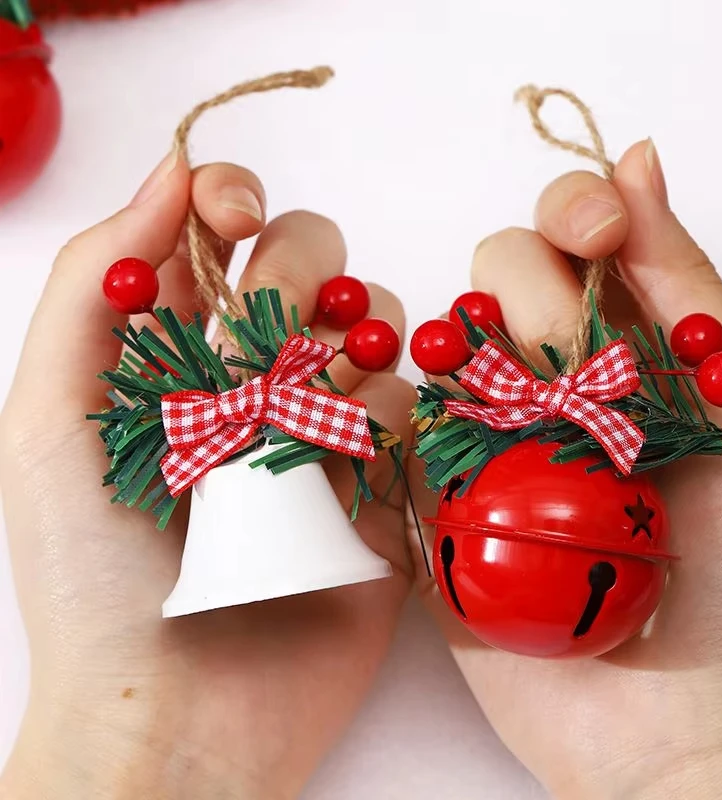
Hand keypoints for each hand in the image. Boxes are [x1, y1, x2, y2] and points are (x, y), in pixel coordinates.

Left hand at [0, 154, 413, 798]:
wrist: (181, 712)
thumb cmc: (95, 574)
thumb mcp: (50, 421)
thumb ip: (92, 287)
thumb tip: (169, 174)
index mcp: (177, 351)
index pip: (220, 230)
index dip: (234, 197)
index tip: (235, 214)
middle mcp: (256, 375)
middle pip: (314, 257)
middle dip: (297, 268)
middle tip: (269, 332)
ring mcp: (325, 424)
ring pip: (374, 320)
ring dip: (351, 337)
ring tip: (307, 411)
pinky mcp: (382, 479)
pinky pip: (409, 404)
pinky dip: (386, 409)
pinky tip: (351, 455)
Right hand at [410, 140, 721, 798]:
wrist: (684, 726)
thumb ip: (686, 288)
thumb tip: (637, 159)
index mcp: (618, 349)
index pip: (568, 236)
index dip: (571, 211)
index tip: (592, 233)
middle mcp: (543, 381)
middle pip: (495, 279)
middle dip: (535, 313)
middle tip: (579, 396)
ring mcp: (479, 440)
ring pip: (436, 345)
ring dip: (469, 369)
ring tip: (518, 443)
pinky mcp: (428, 505)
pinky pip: (390, 435)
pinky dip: (399, 427)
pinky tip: (444, 463)